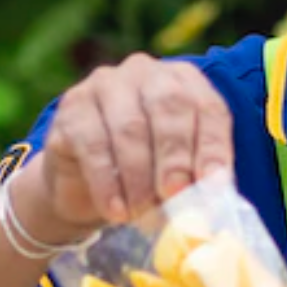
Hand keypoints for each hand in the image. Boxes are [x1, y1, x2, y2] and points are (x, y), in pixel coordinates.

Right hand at [28, 54, 234, 232]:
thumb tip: (213, 198)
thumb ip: (196, 176)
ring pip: (129, 128)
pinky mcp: (72, 107)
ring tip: (143, 213)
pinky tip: (116, 211)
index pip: (207, 108)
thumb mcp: (176, 169)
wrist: (83, 182)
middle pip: (168, 107)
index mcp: (183, 80)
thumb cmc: (143, 172)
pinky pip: (93, 144)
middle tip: (174, 196)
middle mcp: (145, 72)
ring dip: (139, 178)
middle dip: (174, 158)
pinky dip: (107, 183)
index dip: (213, 147)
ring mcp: (105, 84)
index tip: (214, 184)